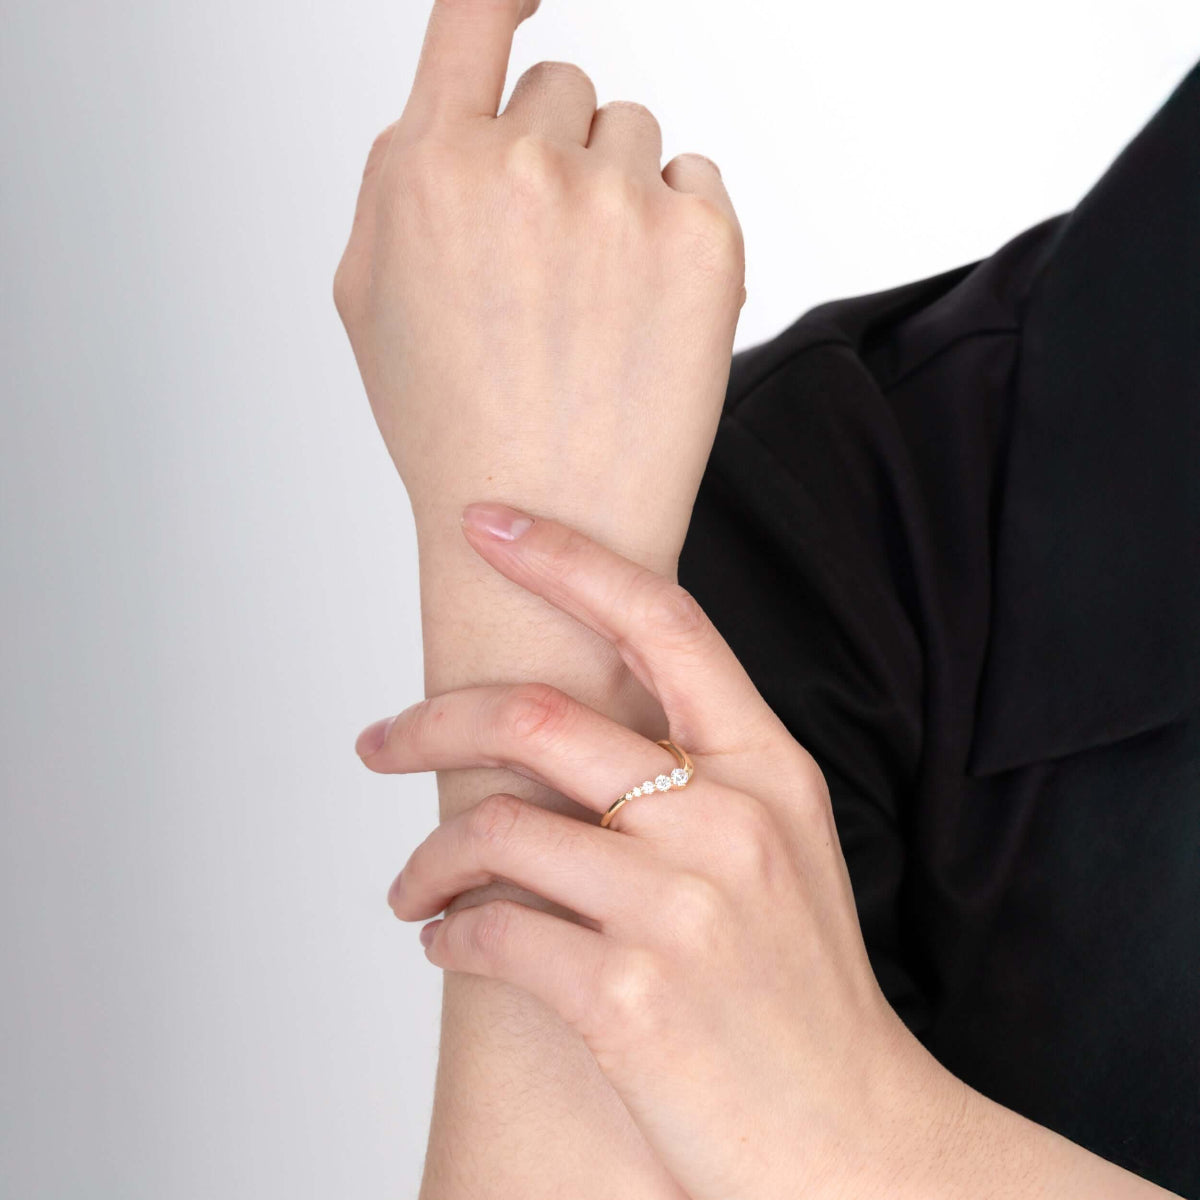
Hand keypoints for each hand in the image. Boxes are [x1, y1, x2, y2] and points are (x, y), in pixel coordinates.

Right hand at [333, 0, 745, 573]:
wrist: (550, 525)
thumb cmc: (455, 425)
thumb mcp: (368, 297)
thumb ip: (395, 180)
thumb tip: (445, 109)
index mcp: (429, 169)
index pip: (471, 11)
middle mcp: (525, 167)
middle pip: (564, 87)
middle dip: (555, 154)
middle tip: (547, 265)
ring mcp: (622, 203)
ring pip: (633, 136)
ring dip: (618, 195)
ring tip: (593, 304)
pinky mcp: (704, 243)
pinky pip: (695, 180)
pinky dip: (675, 230)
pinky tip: (641, 311)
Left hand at [356, 502, 971, 1199]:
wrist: (857, 1144)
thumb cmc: (802, 995)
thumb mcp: (780, 849)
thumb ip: (697, 772)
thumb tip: (567, 720)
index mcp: (770, 766)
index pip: (661, 620)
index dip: (566, 555)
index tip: (488, 521)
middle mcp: (729, 817)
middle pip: (536, 716)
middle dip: (430, 719)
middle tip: (379, 739)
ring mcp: (682, 907)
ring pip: (495, 831)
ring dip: (426, 860)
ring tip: (412, 889)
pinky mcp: (632, 998)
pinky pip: (491, 935)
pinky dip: (449, 937)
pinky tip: (449, 946)